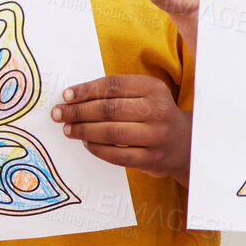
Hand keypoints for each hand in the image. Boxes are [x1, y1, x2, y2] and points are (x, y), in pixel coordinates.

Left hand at [51, 75, 190, 181]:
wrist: (186, 144)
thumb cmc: (155, 115)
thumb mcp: (146, 95)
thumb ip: (117, 93)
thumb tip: (74, 97)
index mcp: (154, 89)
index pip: (113, 86)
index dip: (86, 90)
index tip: (66, 96)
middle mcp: (158, 111)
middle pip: (109, 109)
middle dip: (78, 111)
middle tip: (59, 114)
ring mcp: (156, 136)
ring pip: (111, 133)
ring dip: (84, 131)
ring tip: (69, 129)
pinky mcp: (152, 159)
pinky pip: (117, 155)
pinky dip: (97, 149)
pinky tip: (86, 143)